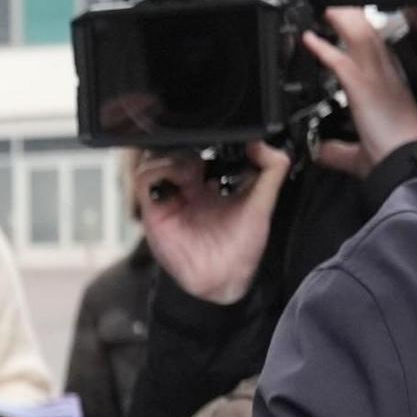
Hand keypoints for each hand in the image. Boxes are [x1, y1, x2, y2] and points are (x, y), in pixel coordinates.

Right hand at [137, 144, 291, 306]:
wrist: (222, 278)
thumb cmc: (241, 249)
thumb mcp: (262, 204)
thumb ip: (271, 172)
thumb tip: (265, 143)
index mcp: (208, 185)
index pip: (197, 150)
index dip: (205, 140)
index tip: (223, 138)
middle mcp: (185, 190)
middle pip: (172, 150)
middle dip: (186, 144)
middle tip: (205, 153)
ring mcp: (168, 199)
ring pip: (155, 159)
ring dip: (173, 157)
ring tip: (193, 169)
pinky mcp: (153, 210)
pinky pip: (144, 180)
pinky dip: (159, 171)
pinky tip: (181, 179)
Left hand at [304, 11, 416, 178]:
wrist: (404, 164)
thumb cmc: (391, 158)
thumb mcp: (359, 152)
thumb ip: (338, 149)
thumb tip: (323, 152)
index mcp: (388, 85)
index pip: (374, 50)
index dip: (359, 33)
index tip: (343, 23)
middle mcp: (385, 75)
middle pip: (369, 34)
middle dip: (350, 16)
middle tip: (330, 4)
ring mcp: (376, 78)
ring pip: (358, 37)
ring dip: (340, 20)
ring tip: (323, 6)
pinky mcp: (364, 87)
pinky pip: (340, 60)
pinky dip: (323, 49)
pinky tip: (308, 39)